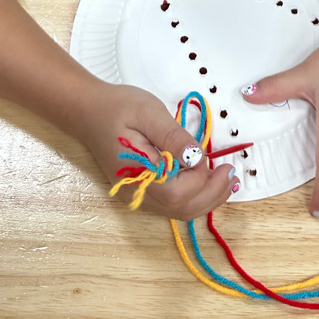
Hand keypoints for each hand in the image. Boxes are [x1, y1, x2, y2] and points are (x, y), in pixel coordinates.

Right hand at [79, 82, 237, 219]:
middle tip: (230, 173)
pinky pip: (171, 203)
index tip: (214, 159)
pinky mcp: (140, 189)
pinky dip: (193, 196)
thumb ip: (173, 136)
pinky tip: (205, 180)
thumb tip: (196, 157)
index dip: (201, 180)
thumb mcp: (148, 112)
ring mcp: (137, 194)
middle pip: (181, 209)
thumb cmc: (117, 107)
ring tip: (224, 179)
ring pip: (178, 210)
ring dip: (205, 199)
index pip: (177, 193)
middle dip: (212, 195)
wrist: (88, 110)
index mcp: (137, 174)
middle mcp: (137, 193)